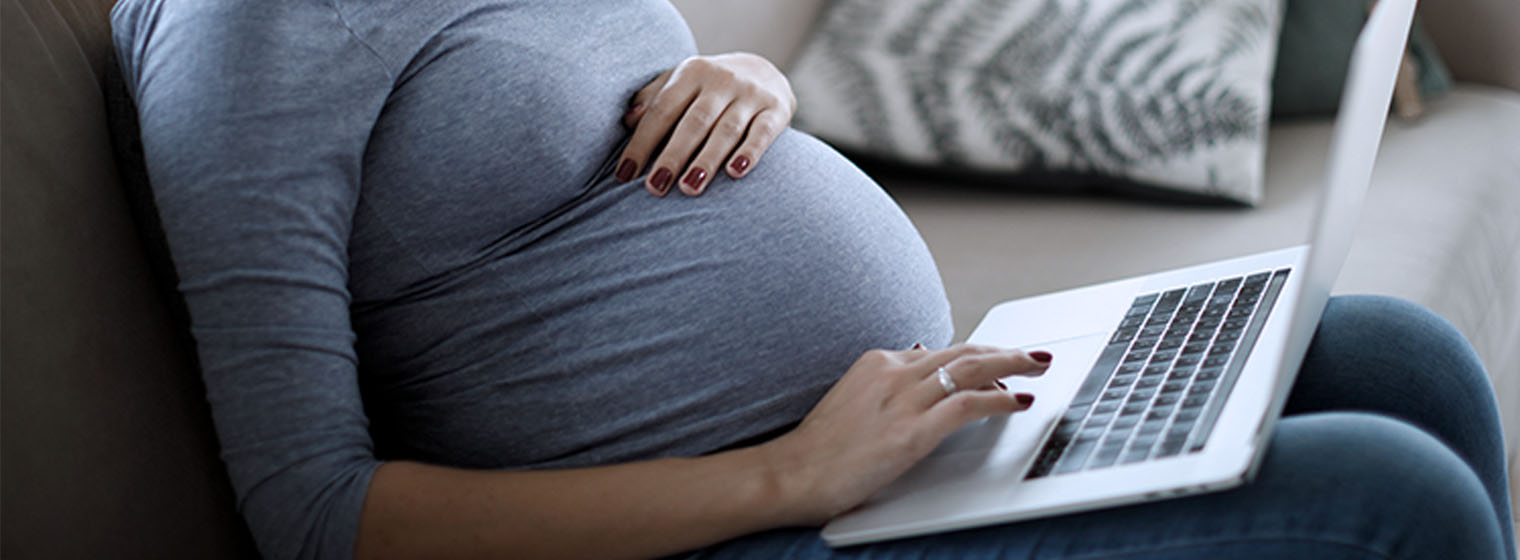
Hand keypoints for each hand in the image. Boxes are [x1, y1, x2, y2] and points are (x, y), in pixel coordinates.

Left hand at [615, 52, 795, 196]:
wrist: (764, 71)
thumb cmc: (709, 88)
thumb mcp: (681, 83)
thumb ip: (653, 98)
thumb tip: (628, 120)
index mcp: (691, 72)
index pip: (662, 109)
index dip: (642, 142)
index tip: (625, 174)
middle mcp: (721, 80)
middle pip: (694, 122)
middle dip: (673, 156)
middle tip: (655, 187)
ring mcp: (751, 94)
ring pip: (726, 131)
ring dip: (707, 161)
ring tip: (690, 188)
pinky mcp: (777, 109)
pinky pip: (762, 133)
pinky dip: (750, 153)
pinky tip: (735, 173)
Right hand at [756, 344, 1049, 523]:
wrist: (792, 474)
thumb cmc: (820, 447)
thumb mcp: (853, 397)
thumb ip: (887, 379)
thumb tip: (921, 356)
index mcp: (878, 362)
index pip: (944, 351)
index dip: (980, 356)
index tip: (1001, 362)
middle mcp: (894, 372)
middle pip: (965, 351)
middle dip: (1006, 350)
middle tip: (1036, 354)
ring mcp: (903, 400)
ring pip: (973, 368)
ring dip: (1013, 365)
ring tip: (1039, 367)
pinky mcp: (912, 431)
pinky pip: (969, 404)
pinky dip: (1001, 399)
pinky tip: (1018, 402)